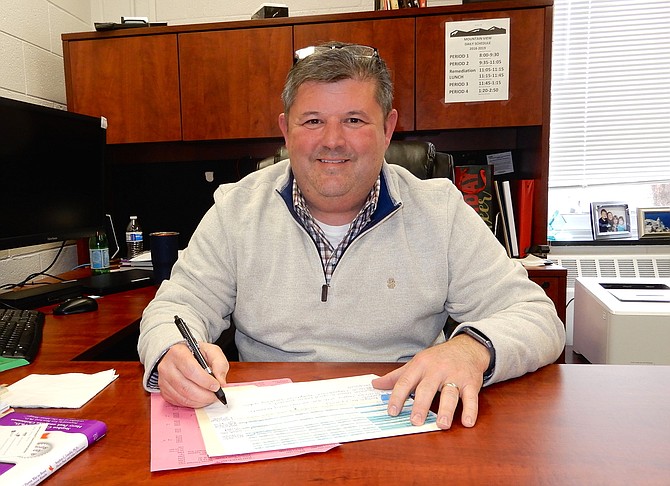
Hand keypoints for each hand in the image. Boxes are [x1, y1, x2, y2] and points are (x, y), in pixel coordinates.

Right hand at [157, 342, 229, 407]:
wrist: (182, 355)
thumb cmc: (197, 353)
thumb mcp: (211, 351)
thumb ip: (219, 364)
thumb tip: (221, 382)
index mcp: (178, 353)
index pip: (191, 370)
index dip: (205, 381)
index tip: (217, 386)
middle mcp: (167, 367)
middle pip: (186, 387)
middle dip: (204, 395)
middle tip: (216, 396)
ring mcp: (163, 380)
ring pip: (182, 397)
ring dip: (199, 401)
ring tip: (210, 398)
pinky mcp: (164, 391)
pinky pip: (179, 402)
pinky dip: (192, 403)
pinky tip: (200, 399)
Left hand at [371, 334, 489, 429]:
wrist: (466, 348)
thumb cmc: (437, 359)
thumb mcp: (416, 364)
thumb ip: (396, 376)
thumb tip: (375, 384)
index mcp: (420, 365)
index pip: (405, 382)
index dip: (397, 396)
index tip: (392, 412)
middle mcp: (437, 370)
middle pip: (427, 388)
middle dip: (421, 405)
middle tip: (415, 421)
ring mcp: (455, 376)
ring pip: (450, 393)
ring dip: (446, 410)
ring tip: (442, 424)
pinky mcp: (471, 383)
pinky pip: (471, 397)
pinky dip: (471, 410)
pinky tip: (467, 422)